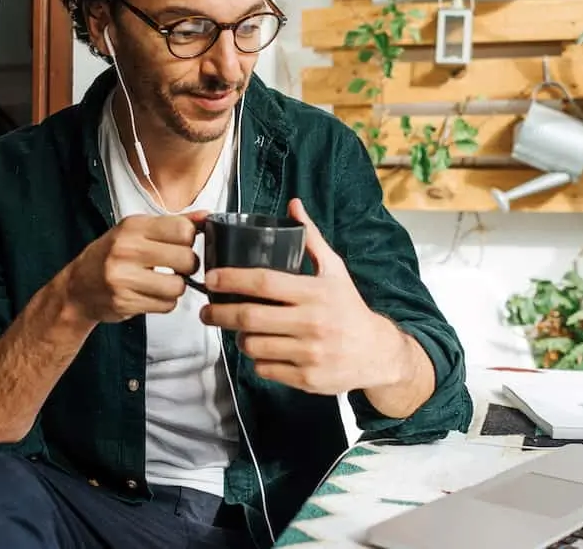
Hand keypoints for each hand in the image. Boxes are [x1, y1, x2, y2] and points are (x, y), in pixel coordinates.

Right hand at [61, 211, 208, 323]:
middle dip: (188, 266)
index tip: (183, 244)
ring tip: (163, 282)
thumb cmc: (110, 256)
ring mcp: (124, 277)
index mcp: (133, 227)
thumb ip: (173, 224)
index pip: (183, 229)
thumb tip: (207, 216)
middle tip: (177, 266)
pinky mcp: (126, 301)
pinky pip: (166, 305)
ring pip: (178, 286)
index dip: (190, 239)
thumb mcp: (137, 231)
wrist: (77, 288)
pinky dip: (165, 302)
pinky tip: (152, 294)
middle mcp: (126, 249)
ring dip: (176, 287)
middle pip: (186, 259)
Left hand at [199, 198, 408, 394]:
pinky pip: (265, 368)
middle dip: (219, 313)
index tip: (212, 277)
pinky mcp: (307, 379)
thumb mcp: (335, 270)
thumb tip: (294, 205)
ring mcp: (309, 353)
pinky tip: (262, 350)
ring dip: (238, 338)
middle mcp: (313, 323)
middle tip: (206, 311)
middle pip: (250, 317)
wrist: (376, 352)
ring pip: (253, 345)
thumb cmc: (348, 307)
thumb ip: (311, 239)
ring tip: (238, 330)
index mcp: (316, 293)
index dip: (232, 279)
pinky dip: (257, 359)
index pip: (264, 282)